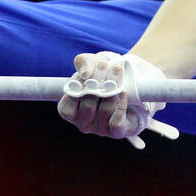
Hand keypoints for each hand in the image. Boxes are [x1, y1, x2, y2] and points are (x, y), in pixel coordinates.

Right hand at [57, 51, 179, 148]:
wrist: (129, 88)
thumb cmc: (103, 77)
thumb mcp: (91, 65)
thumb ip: (83, 63)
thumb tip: (85, 73)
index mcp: (72, 112)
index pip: (67, 108)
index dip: (76, 90)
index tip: (86, 74)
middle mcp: (84, 123)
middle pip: (88, 106)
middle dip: (98, 85)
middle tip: (105, 67)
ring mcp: (100, 129)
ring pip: (104, 111)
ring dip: (112, 93)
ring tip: (116, 80)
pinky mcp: (117, 131)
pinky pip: (116, 123)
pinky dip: (121, 106)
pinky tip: (123, 93)